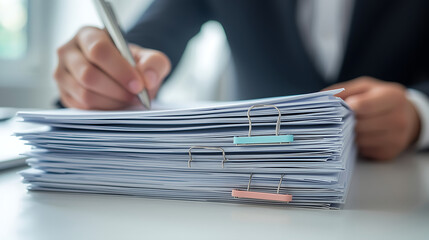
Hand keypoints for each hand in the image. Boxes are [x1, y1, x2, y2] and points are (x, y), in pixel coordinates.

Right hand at [54, 26, 170, 109]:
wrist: (122, 77)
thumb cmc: (132, 64)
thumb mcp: (149, 59)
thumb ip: (154, 63)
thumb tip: (148, 78)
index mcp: (88, 35)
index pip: (99, 50)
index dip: (120, 70)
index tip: (138, 85)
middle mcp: (68, 52)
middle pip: (88, 74)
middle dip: (116, 90)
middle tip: (136, 97)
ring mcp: (62, 74)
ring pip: (84, 94)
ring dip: (111, 102)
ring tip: (128, 101)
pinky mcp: (64, 94)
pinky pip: (82, 107)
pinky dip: (103, 110)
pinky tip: (117, 106)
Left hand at [324, 77, 420, 160]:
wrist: (407, 117)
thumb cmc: (379, 99)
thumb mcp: (365, 87)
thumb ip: (344, 91)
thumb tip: (320, 100)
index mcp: (393, 96)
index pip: (364, 106)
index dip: (348, 108)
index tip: (342, 107)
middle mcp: (399, 118)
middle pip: (359, 125)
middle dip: (347, 122)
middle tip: (341, 118)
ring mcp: (396, 138)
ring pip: (360, 140)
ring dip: (350, 135)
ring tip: (349, 126)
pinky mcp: (389, 153)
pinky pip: (364, 150)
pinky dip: (357, 144)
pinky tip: (359, 136)